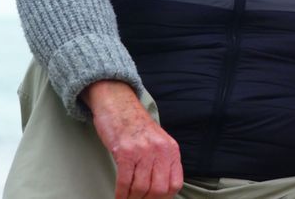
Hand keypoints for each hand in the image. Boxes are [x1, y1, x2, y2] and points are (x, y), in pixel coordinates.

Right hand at [83, 80, 183, 198]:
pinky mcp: (125, 151)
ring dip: (133, 198)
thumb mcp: (158, 142)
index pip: (175, 183)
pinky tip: (119, 197)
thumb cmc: (136, 126)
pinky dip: (121, 193)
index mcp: (171, 149)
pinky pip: (124, 181)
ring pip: (141, 188)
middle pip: (159, 189)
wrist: (119, 105)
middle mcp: (159, 150)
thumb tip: (161, 190)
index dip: (165, 197)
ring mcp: (142, 151)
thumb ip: (162, 162)